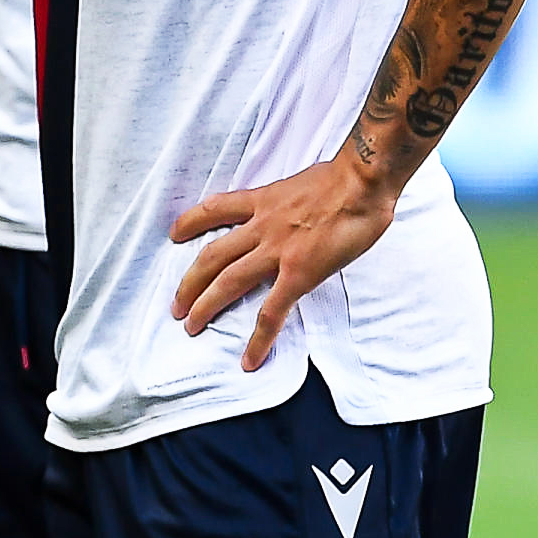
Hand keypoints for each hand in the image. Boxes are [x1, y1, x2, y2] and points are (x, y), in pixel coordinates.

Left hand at [169, 155, 399, 372]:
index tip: (175, 234)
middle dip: (189, 282)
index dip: (191, 223)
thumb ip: (289, 201)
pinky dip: (259, 338)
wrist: (362, 181)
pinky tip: (249, 359)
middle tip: (176, 305)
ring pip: (229, 281)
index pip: (216, 209)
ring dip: (205, 306)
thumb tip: (295, 212)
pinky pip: (272, 312)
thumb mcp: (302, 183)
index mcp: (263, 202)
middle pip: (212, 256)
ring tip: (191, 327)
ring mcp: (277, 251)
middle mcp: (262, 226)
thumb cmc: (344, 178)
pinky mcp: (298, 274)